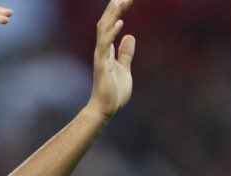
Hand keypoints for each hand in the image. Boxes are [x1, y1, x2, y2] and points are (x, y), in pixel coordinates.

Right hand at [86, 0, 136, 118]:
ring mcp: (101, 56)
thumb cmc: (114, 92)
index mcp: (107, 49)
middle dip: (115, 7)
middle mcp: (102, 49)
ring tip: (119, 0)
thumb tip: (129, 36)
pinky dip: (112, 33)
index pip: (112, 24)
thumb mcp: (125, 69)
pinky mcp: (102, 65)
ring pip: (103, 30)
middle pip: (106, 22)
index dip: (119, 10)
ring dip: (111, 15)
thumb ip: (125, 53)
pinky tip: (120, 22)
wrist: (106, 110)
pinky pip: (105, 45)